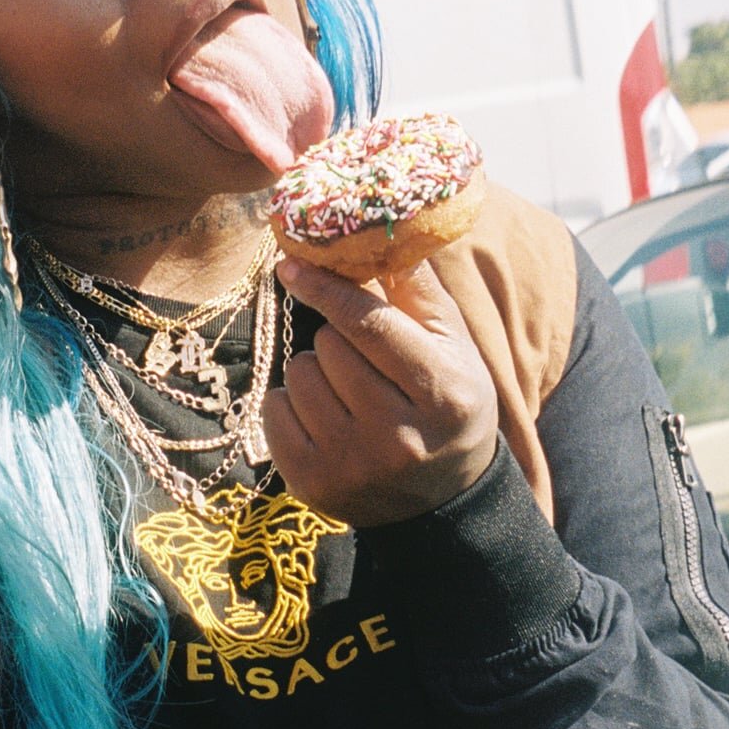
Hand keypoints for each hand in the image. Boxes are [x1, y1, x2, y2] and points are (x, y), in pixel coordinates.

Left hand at [263, 258, 498, 527]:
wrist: (442, 500)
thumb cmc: (447, 404)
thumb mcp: (454, 347)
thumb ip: (418, 291)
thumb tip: (379, 229)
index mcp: (441, 392)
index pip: (368, 324)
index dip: (327, 288)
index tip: (291, 263)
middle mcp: (397, 435)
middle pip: (328, 346)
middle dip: (337, 340)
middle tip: (362, 361)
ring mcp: (352, 464)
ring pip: (298, 375)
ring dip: (314, 371)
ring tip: (347, 393)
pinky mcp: (312, 484)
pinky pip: (273, 410)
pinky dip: (290, 403)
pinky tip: (324, 418)